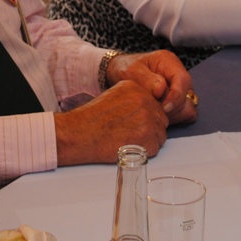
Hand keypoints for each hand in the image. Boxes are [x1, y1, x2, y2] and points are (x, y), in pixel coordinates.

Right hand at [54, 80, 168, 165]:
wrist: (80, 133)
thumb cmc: (92, 118)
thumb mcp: (114, 95)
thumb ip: (133, 99)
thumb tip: (146, 109)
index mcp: (136, 88)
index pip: (155, 104)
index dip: (146, 117)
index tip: (134, 123)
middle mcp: (145, 100)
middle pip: (160, 119)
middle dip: (150, 128)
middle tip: (132, 135)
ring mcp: (148, 119)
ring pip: (160, 134)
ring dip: (149, 140)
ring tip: (129, 141)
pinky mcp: (147, 138)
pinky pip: (155, 147)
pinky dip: (145, 152)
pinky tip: (129, 148)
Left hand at [106, 51, 196, 123]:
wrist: (120, 73)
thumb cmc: (126, 69)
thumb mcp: (131, 70)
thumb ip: (146, 79)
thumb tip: (161, 90)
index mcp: (169, 62)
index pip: (182, 80)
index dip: (176, 96)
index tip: (164, 108)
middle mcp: (178, 75)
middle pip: (187, 96)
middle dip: (172, 108)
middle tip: (153, 110)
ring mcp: (179, 88)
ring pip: (187, 107)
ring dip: (173, 114)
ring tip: (154, 112)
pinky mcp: (178, 101)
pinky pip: (184, 114)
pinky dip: (174, 118)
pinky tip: (158, 115)